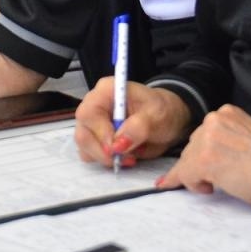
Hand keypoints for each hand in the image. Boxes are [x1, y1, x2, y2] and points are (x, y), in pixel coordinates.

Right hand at [73, 79, 190, 166]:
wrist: (167, 119)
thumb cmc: (162, 110)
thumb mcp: (158, 115)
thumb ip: (139, 127)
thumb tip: (118, 144)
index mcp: (106, 90)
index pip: (89, 114)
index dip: (100, 133)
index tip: (117, 149)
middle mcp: (94, 105)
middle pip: (83, 133)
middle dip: (102, 151)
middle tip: (126, 158)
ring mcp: (92, 123)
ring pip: (84, 146)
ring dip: (105, 158)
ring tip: (130, 158)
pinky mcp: (95, 138)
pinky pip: (90, 154)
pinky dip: (105, 160)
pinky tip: (124, 157)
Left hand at [156, 104, 250, 206]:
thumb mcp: (249, 135)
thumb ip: (229, 137)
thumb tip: (213, 153)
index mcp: (227, 113)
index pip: (205, 133)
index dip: (206, 152)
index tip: (211, 164)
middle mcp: (214, 120)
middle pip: (193, 145)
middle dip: (201, 163)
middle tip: (218, 178)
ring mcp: (207, 138)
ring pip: (187, 161)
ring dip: (198, 174)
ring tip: (217, 184)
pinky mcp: (203, 159)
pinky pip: (184, 174)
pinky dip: (192, 185)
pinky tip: (208, 189)